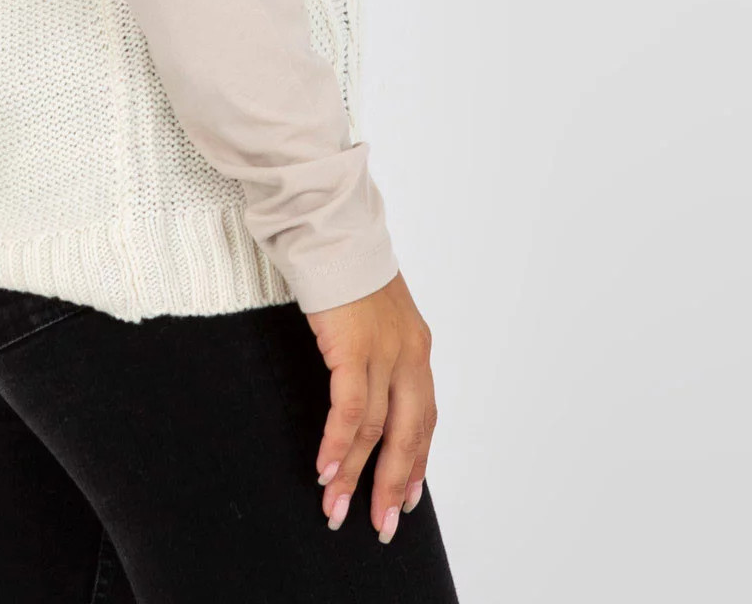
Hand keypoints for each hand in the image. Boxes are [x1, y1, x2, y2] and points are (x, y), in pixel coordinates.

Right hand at [304, 270, 436, 545]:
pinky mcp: (355, 346)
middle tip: (382, 524)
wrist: (332, 227)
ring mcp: (385, 350)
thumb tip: (366, 381)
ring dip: (357, 475)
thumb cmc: (345, 264)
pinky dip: (340, 444)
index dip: (416, 459)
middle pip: (409, 432)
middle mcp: (409, 352)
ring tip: (338, 509)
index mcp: (415, 345)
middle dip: (394, 483)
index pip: (424, 416)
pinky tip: (327, 470)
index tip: (408, 495)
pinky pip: (351, 408)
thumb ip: (377, 347)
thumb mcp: (374, 312)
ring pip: (376, 429)